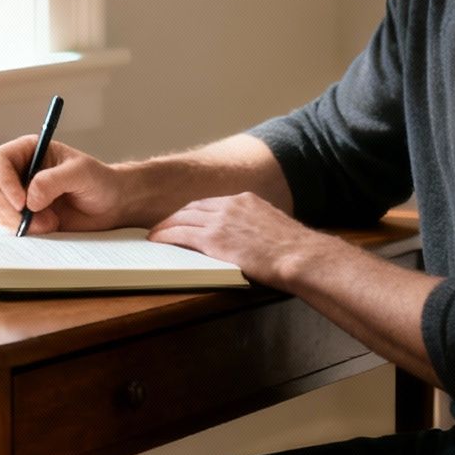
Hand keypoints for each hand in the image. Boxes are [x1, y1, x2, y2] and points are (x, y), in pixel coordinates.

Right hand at [0, 137, 128, 234]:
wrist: (110, 205)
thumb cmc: (99, 181)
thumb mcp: (81, 173)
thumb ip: (53, 181)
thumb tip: (29, 199)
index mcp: (29, 151)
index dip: (4, 180)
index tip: (21, 202)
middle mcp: (19, 171)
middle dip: (9, 207)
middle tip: (33, 219)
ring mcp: (19, 195)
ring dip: (19, 222)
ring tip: (51, 223)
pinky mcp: (24, 216)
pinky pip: (8, 225)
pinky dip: (24, 231)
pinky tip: (48, 227)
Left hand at [148, 193, 327, 287]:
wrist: (300, 255)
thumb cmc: (294, 250)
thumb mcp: (275, 227)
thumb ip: (257, 227)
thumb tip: (251, 238)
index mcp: (246, 199)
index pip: (211, 202)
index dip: (194, 211)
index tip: (185, 217)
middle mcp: (231, 204)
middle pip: (193, 207)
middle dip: (176, 216)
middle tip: (163, 225)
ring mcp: (221, 220)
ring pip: (182, 218)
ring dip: (165, 225)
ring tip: (155, 234)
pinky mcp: (213, 239)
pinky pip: (180, 234)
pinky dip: (165, 236)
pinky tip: (157, 240)